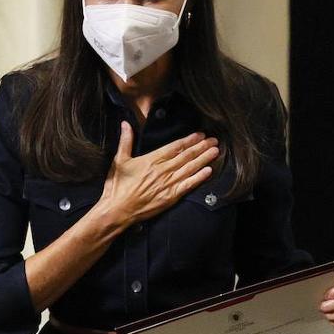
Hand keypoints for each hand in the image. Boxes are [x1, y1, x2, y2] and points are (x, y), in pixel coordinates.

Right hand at [95, 121, 219, 229]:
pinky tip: (209, 171)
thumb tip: (125, 124)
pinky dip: (199, 177)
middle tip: (214, 140)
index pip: (175, 147)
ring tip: (215, 151)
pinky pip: (188, 185)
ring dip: (204, 159)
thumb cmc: (117, 186)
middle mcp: (162, 170)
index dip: (189, 140)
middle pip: (186, 156)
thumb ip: (125, 141)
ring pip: (190, 168)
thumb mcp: (119, 160)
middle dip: (201, 147)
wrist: (117, 210)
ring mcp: (168, 184)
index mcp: (151, 159)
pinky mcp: (170, 197)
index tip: (200, 135)